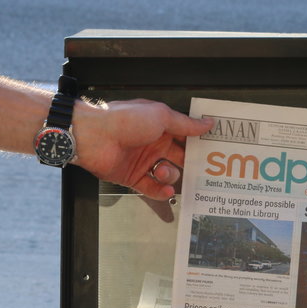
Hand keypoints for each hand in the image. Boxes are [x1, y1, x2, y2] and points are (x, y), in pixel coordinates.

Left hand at [71, 99, 212, 199]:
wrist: (94, 136)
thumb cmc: (124, 119)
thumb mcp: (161, 116)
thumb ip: (186, 124)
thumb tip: (207, 124)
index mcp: (161, 126)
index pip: (185, 136)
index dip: (198, 143)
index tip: (212, 152)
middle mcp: (153, 144)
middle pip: (179, 158)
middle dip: (190, 165)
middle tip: (202, 172)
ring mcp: (143, 161)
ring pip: (167, 174)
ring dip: (170, 175)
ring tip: (162, 171)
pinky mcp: (133, 177)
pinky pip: (152, 188)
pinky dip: (160, 191)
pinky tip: (165, 190)